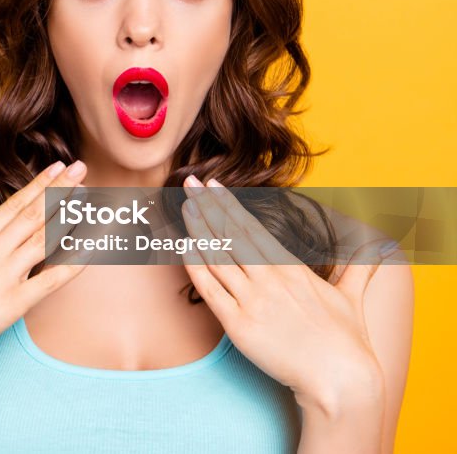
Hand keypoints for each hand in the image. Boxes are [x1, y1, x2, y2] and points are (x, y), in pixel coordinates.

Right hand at [0, 160, 90, 375]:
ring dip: (69, 218)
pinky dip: (71, 265)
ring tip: (89, 200)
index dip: (39, 184)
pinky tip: (90, 251)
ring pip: (44, 240)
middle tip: (81, 169)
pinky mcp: (12, 303)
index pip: (14, 204)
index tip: (58, 167)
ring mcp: (2, 276)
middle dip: (59, 190)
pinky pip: (49, 281)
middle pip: (33, 214)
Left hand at [180, 175, 388, 415]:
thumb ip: (358, 267)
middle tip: (190, 183)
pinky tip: (183, 249)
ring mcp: (254, 301)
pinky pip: (210, 291)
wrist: (341, 381)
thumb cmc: (347, 343)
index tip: (213, 185)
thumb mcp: (353, 296)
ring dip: (199, 231)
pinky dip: (195, 267)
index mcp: (293, 270)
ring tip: (184, 208)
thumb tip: (380, 245)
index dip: (230, 205)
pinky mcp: (239, 326)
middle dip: (209, 207)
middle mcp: (271, 280)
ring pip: (218, 258)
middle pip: (233, 235)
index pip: (254, 228)